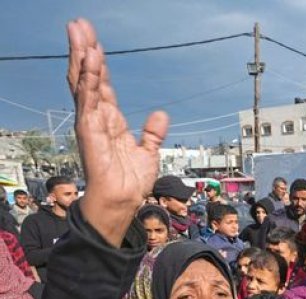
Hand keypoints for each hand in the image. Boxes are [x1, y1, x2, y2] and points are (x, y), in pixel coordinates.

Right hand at [67, 19, 167, 246]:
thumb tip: (161, 114)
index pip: (102, 85)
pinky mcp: (90, 131)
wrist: (124, 202)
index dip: (98, 64)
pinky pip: (88, 101)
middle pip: (88, 78)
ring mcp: (91, 123)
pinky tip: (89, 62)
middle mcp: (98, 118)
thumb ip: (153, 132)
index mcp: (110, 121)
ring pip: (84, 83)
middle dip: (84, 51)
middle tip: (78, 25)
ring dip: (82, 58)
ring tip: (81, 34)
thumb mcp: (148, 152)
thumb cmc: (130, 182)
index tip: (93, 41)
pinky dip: (89, 80)